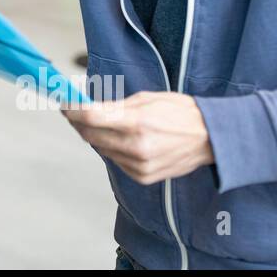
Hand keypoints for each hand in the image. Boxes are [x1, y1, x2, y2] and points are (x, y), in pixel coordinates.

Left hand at [62, 91, 214, 184]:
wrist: (211, 139)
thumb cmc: (181, 113)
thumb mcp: (148, 99)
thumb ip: (115, 106)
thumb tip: (87, 108)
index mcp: (139, 123)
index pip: (92, 117)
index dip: (73, 110)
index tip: (64, 104)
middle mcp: (137, 147)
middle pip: (91, 135)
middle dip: (78, 122)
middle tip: (72, 112)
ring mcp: (140, 165)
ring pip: (101, 149)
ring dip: (93, 135)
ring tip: (94, 123)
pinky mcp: (143, 177)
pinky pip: (115, 161)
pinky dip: (110, 148)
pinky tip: (116, 139)